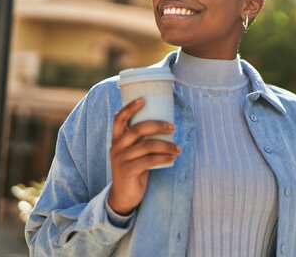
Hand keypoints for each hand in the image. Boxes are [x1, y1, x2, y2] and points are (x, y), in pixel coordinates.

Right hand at [108, 97, 181, 214]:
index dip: (130, 107)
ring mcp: (121, 160)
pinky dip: (164, 158)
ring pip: (147, 146)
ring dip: (166, 145)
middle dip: (157, 125)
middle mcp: (116, 147)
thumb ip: (142, 140)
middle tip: (172, 127)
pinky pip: (149, 161)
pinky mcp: (128, 172)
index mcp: (117, 139)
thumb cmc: (134, 169)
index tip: (144, 99)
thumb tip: (166, 125)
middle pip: (137, 129)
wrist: (124, 196)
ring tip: (178, 148)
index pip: (119, 119)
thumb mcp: (134, 152)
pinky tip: (173, 158)